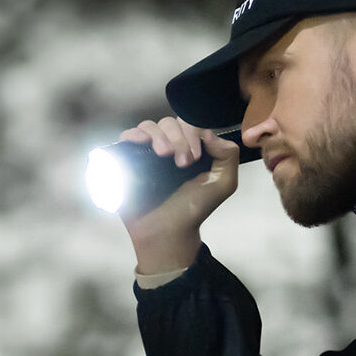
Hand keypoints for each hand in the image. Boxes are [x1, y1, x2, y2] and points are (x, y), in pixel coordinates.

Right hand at [117, 120, 239, 274]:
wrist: (167, 232)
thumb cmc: (193, 209)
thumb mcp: (223, 183)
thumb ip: (228, 155)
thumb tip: (208, 132)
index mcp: (191, 147)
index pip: (190, 123)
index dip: (192, 134)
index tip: (195, 158)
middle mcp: (169, 146)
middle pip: (170, 123)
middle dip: (178, 139)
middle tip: (182, 163)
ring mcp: (147, 151)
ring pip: (150, 126)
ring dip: (159, 136)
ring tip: (162, 155)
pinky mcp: (128, 159)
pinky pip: (127, 136)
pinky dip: (133, 133)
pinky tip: (140, 142)